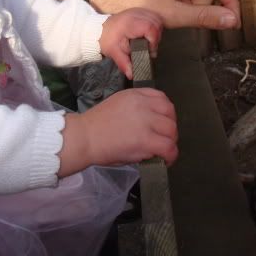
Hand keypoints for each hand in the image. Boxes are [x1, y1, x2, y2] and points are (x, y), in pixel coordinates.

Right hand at [58, 88, 177, 176]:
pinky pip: (169, 147)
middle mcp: (143, 104)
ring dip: (170, 141)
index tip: (162, 122)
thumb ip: (135, 108)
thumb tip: (151, 123)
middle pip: (170, 113)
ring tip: (163, 151)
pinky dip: (171, 156)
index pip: (162, 98)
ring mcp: (146, 122)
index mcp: (135, 95)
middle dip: (170, 127)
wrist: (84, 138)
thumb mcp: (117, 104)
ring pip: (171, 130)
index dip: (166, 112)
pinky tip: (165, 160)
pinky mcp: (146, 140)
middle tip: (164, 139)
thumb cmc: (95, 126)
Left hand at [99, 8, 162, 77]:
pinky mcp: (139, 11)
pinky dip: (154, 25)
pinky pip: (153, 16)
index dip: (154, 40)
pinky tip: (149, 34)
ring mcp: (138, 11)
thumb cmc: (107, 40)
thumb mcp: (115, 53)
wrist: (100, 29)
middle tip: (149, 47)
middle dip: (156, 37)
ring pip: (156, 18)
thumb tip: (132, 75)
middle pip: (156, 23)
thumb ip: (124, 63)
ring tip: (149, 41)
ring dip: (157, 31)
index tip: (149, 50)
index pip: (150, 28)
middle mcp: (135, 14)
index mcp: (129, 24)